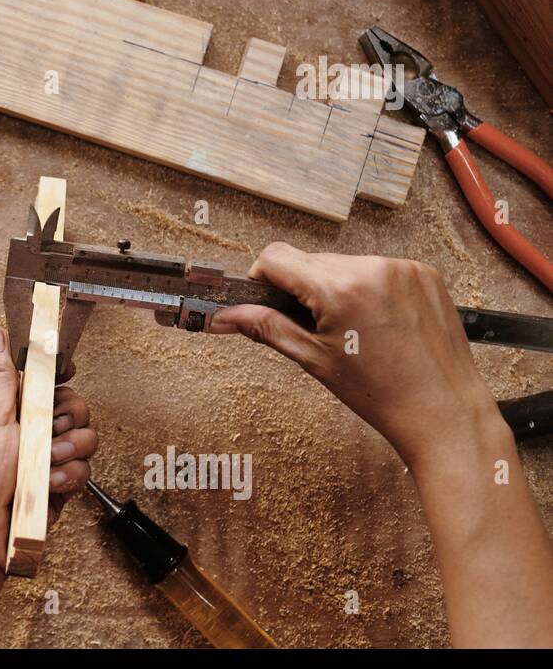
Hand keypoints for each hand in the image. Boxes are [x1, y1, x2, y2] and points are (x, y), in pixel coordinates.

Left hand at [0, 325, 95, 571]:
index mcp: (1, 407)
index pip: (40, 378)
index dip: (58, 374)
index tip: (67, 372)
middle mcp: (22, 431)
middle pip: (70, 405)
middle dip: (68, 415)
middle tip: (51, 427)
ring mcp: (39, 461)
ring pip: (82, 438)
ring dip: (70, 448)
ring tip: (48, 462)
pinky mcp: (53, 488)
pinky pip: (80, 470)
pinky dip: (69, 476)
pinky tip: (51, 483)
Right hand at [210, 242, 502, 468]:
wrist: (443, 411)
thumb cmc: (381, 393)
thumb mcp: (313, 360)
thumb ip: (266, 328)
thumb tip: (225, 316)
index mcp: (340, 289)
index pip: (277, 257)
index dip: (263, 278)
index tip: (266, 300)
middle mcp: (372, 268)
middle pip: (310, 261)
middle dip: (303, 288)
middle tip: (314, 327)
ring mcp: (402, 268)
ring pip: (344, 264)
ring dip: (336, 287)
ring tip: (352, 330)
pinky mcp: (424, 273)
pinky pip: (378, 268)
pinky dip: (369, 289)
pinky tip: (378, 323)